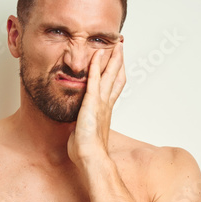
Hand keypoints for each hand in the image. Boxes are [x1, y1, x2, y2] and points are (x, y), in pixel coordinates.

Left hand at [68, 39, 125, 168]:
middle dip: (119, 61)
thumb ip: (85, 123)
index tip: (119, 64)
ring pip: (109, 75)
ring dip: (112, 58)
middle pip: (116, 77)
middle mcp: (106, 104)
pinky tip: (97, 54)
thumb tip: (79, 123)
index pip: (114, 88)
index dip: (118, 74)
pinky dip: (96, 65)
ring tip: (115, 45)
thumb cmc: (87, 150)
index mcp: (105, 110)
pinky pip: (94, 79)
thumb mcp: (85, 132)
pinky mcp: (92, 102)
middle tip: (121, 47)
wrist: (90, 156)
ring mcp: (100, 102)